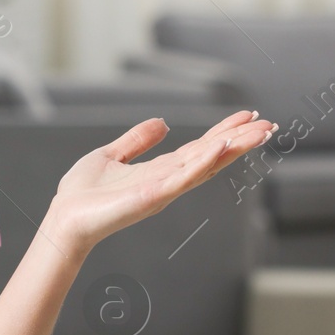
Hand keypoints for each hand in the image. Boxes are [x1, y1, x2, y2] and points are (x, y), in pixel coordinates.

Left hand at [44, 110, 274, 254]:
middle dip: (240, 140)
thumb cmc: (83, 194)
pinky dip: (203, 161)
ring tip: (258, 131)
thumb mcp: (112, 156)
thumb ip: (137, 141)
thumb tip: (163, 123)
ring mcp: (164, 189)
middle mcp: (169, 180)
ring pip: (206, 164)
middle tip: (269, 123)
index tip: (248, 115)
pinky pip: (182, 176)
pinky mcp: (153, 196)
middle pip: (212, 156)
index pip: (200, 148)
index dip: (225, 132)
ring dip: (233, 147)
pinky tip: (221, 145)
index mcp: (161, 171)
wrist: (64, 218)